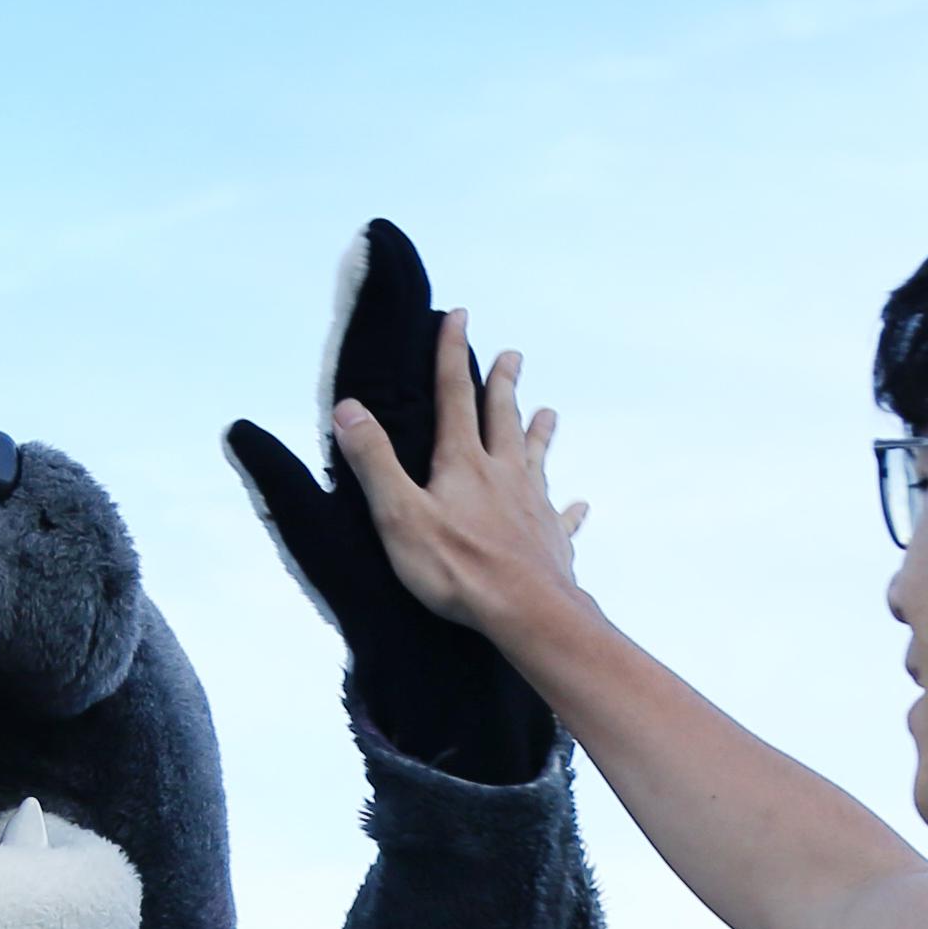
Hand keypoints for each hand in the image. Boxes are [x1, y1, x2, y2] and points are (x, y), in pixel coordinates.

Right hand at [225, 217, 565, 784]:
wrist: (526, 612)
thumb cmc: (457, 569)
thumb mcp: (399, 515)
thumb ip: (373, 461)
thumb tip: (347, 408)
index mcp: (463, 463)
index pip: (455, 396)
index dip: (454, 354)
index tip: (460, 316)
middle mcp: (503, 474)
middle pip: (503, 418)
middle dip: (505, 383)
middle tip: (514, 354)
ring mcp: (533, 505)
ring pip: (537, 458)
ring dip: (540, 432)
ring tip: (549, 411)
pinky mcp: (553, 540)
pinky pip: (563, 518)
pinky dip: (570, 509)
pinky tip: (580, 505)